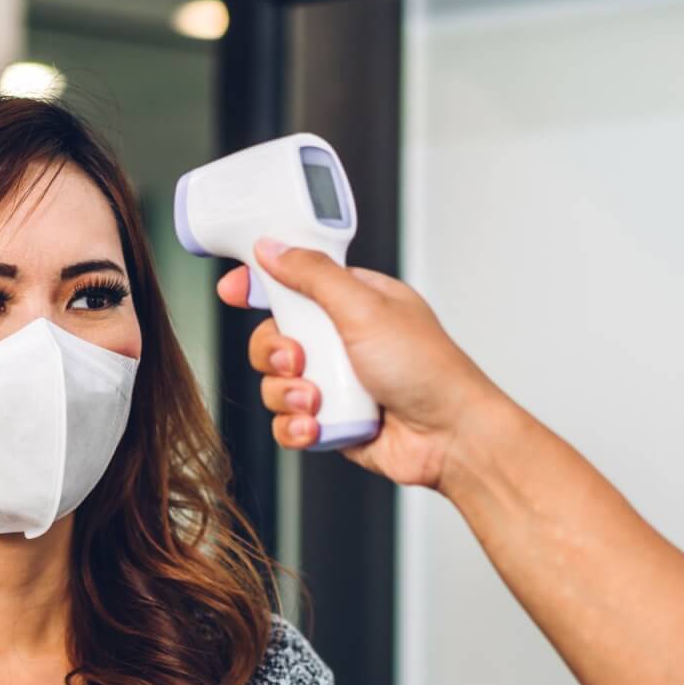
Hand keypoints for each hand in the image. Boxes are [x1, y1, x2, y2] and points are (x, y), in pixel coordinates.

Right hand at [217, 242, 508, 491]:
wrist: (450, 437)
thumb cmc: (426, 369)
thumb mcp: (365, 307)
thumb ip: (313, 275)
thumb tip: (271, 247)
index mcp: (353, 301)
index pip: (294, 282)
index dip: (259, 285)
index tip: (233, 291)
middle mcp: (341, 339)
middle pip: (273, 335)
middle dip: (274, 352)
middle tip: (298, 360)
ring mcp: (335, 382)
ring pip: (275, 383)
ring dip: (286, 394)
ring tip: (316, 401)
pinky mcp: (331, 421)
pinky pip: (287, 422)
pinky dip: (295, 427)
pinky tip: (317, 427)